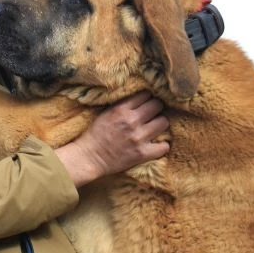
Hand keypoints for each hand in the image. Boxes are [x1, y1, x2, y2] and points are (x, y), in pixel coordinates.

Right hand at [55, 91, 169, 186]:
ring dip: (160, 125)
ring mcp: (138, 138)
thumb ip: (123, 105)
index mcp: (121, 109)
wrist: (89, 158)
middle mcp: (131, 121)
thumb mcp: (106, 113)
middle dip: (155, 109)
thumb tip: (140, 97)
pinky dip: (161, 145)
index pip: (146, 94)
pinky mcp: (142, 154)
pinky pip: (164, 146)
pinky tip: (155, 144)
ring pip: (164, 122)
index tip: (145, 103)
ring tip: (154, 128)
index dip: (147, 98)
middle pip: (157, 105)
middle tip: (151, 115)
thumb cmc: (95, 135)